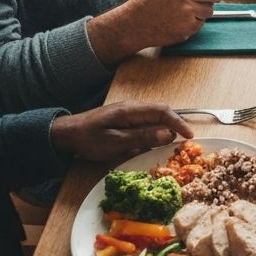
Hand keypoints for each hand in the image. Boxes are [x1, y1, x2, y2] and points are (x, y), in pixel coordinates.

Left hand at [50, 101, 192, 160]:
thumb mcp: (116, 142)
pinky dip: (151, 134)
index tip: (190, 136)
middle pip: (161, 114)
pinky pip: (145, 124)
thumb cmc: (88, 138)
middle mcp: (133, 107)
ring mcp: (129, 112)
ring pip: (154, 120)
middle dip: (174, 128)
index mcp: (131, 110)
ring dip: (162, 133)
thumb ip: (143, 137)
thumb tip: (168, 134)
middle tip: (181, 145)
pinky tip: (148, 145)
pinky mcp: (125, 119)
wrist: (65, 134)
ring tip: (166, 148)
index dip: (179, 123)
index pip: (163, 111)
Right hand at [89, 0, 224, 64]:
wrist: (133, 24)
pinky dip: (193, 23)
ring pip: (210, 10)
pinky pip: (201, 23)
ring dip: (202, 12)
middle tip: (208, 0)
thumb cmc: (149, 3)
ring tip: (185, 12)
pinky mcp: (187, 27)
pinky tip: (178, 22)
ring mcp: (186, 11)